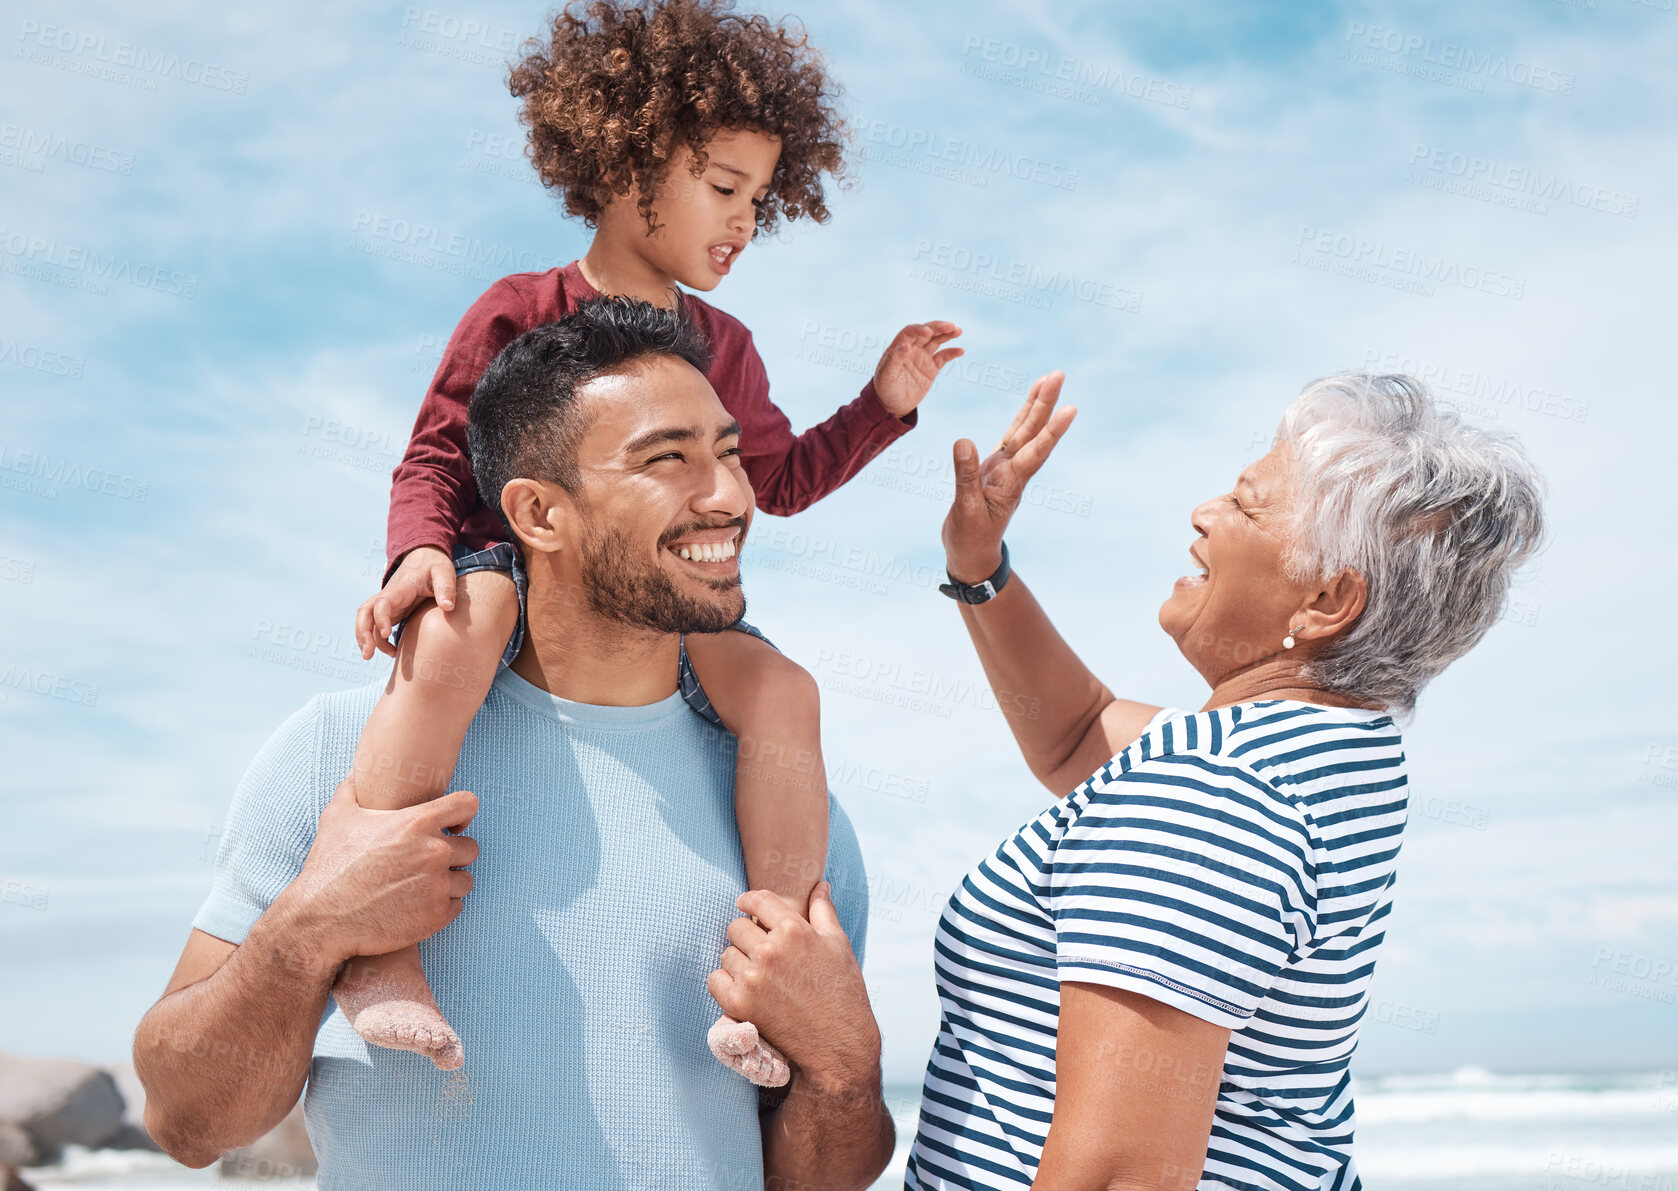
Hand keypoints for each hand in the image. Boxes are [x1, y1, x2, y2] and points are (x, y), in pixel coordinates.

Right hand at [285, 779, 478, 967]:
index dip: (462, 814)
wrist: (320, 920)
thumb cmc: (329, 867)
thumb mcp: (338, 818)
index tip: (453, 825)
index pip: (467, 804)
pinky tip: (418, 906)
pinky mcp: (436, 916)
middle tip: (427, 864)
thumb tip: (357, 770)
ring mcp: (437, 886)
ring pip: (465, 880)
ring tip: (421, 887)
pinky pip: (456, 906)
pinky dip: (441, 907)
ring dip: (449, 883)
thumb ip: (353, 788)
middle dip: (452, 855)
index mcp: (417, 822)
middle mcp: (434, 852)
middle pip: (470, 848)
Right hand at [355, 546, 455, 658]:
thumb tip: (448, 607)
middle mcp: (388, 596)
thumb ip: (446, 587)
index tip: (386, 633)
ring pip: (366, 620)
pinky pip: (376, 625)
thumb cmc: (434, 564)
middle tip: (367, 654)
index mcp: (400, 588)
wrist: (424, 556)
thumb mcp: (443, 571)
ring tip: (371, 657)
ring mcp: (388, 604)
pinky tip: (392, 651)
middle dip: (362, 633)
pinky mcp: (391, 611)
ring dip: (365, 639)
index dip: (381, 618)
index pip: (382, 603)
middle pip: (364, 612)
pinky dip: (378, 640)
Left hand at [707, 883, 880, 1092]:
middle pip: (736, 927)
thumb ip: (823, 911)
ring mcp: (753, 977)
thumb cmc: (842, 992)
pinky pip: (715, 980)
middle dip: (746, 936)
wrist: (839, 1045)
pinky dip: (725, 984)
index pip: (757, 900)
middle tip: (759, 951)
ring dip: (737, 962)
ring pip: (726, 954)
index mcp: (794, 929)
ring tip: (757, 975)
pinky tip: (744, 990)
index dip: (749, 901)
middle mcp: (770, 950)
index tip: (745, 906)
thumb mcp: (838, 945)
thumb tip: (820, 885)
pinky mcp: (740, 1003)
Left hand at [872, 321, 963, 417]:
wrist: (892, 405)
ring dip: (947, 335)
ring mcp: (923, 357)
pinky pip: (943, 357)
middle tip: (951, 326)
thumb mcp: (886, 375)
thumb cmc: (884, 389)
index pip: (910, 332)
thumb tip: (905, 345)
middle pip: (927, 333)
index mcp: (899, 347)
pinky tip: (960, 350)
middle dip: (938, 327)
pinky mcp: (932, 368)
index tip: (929, 331)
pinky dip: (952, 353)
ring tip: (958, 331)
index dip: (920, 329)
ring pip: (936, 341)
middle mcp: (912, 348)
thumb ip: (894, 359)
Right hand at [942, 371, 1076, 582]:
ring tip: (1049, 378)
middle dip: (1046, 403)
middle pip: (1034, 433)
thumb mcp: (964, 510)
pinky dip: (1022, 418)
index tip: (1070, 408)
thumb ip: (965, 476)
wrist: (972, 556)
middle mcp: (1013, 472)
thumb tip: (963, 441)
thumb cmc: (969, 539)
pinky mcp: (996, 468)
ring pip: (1025, 431)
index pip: (1034, 452)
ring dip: (1037, 405)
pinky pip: (1012, 437)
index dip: (1051, 430)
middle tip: (1059, 374)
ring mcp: (1006, 469)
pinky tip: (1030, 404)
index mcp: (1009, 483)